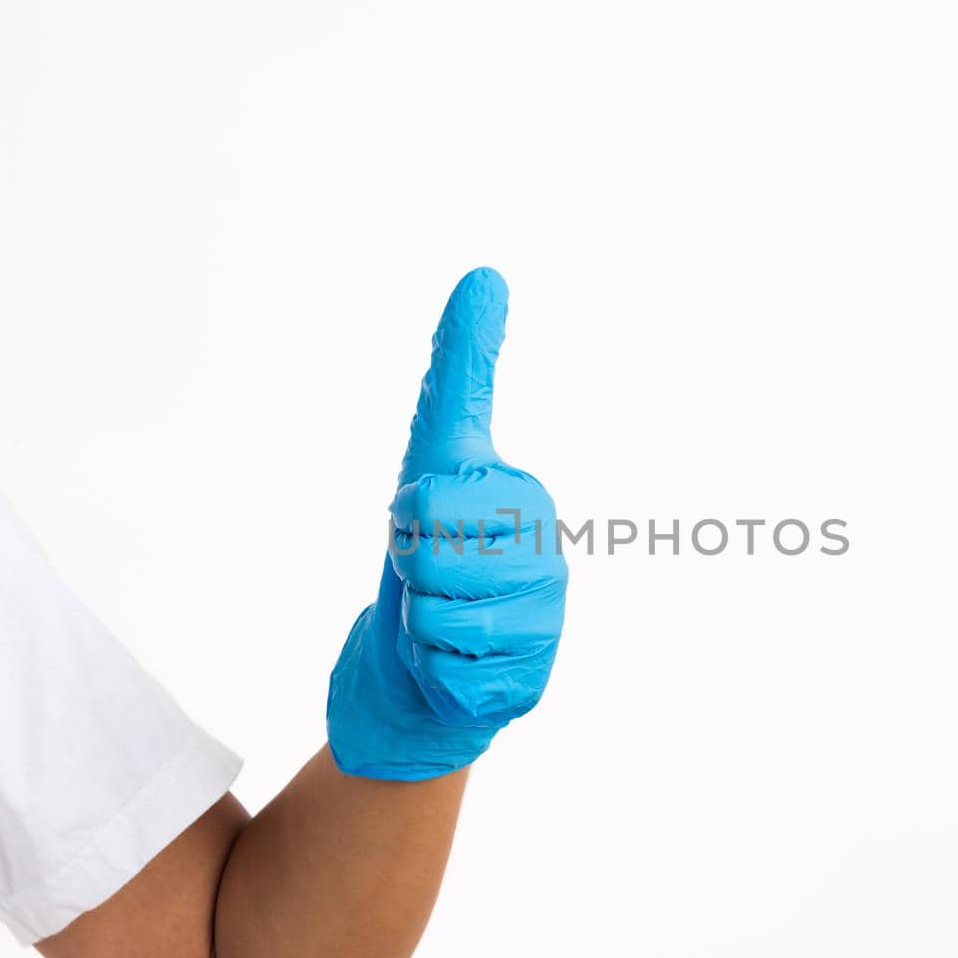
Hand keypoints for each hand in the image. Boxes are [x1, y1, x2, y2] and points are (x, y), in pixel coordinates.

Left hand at [327, 268, 567, 779]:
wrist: (429, 658)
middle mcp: (549, 558)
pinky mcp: (529, 684)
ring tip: (444, 618)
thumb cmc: (432, 545)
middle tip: (431, 576)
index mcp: (528, 499)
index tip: (425, 522)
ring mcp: (546, 625)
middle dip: (411, 572)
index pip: (430, 502)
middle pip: (430, 561)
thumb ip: (461, 366)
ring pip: (438, 620)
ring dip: (421, 624)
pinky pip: (449, 674)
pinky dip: (435, 672)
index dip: (409, 519)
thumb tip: (485, 274)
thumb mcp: (437, 450)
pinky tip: (457, 663)